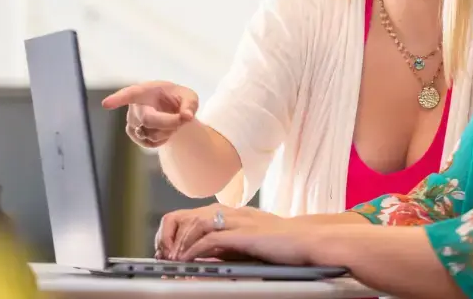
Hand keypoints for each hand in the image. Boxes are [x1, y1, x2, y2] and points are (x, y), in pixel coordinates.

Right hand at [101, 81, 197, 147]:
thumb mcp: (189, 96)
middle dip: (170, 122)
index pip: (129, 94)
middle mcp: (134, 105)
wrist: (170, 108)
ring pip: (151, 134)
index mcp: (144, 91)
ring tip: (172, 121)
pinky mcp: (133, 133)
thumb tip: (186, 116)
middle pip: (148, 119)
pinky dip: (163, 139)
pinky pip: (149, 143)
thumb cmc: (177, 98)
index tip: (106, 104)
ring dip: (168, 131)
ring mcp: (131, 121)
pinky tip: (165, 131)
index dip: (117, 99)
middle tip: (184, 117)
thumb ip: (190, 104)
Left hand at [179, 225, 322, 266]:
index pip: (194, 214)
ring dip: (181, 243)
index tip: (169, 248)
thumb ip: (227, 244)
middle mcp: (233, 212)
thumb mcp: (249, 241)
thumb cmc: (284, 244)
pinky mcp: (243, 234)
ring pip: (196, 224)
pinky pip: (210, 239)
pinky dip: (195, 250)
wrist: (308, 240)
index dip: (178, 230)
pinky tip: (188, 261)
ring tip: (173, 259)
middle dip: (172, 235)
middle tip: (165, 254)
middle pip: (189, 215)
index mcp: (234, 212)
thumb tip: (205, 256)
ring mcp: (238, 220)